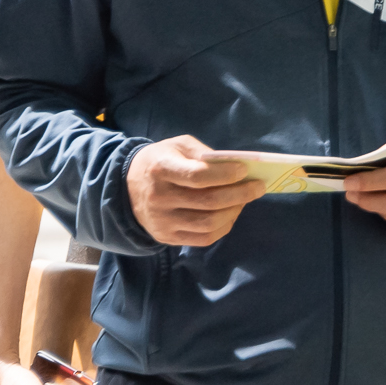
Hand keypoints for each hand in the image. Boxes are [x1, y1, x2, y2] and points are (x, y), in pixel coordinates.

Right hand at [127, 136, 264, 246]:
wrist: (127, 188)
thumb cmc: (160, 161)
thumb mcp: (177, 146)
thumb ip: (203, 153)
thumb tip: (234, 166)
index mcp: (161, 169)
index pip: (198, 176)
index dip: (225, 174)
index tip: (245, 170)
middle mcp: (160, 198)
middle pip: (208, 202)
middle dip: (240, 194)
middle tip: (258, 187)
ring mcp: (163, 221)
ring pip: (209, 223)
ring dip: (234, 211)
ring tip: (244, 200)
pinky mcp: (167, 237)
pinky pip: (203, 238)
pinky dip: (224, 227)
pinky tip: (231, 214)